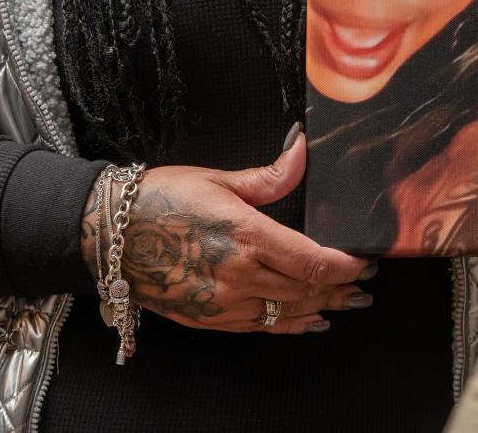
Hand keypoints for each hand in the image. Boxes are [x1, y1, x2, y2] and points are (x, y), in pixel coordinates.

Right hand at [81, 131, 372, 334]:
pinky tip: (309, 320)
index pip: (312, 260)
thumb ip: (269, 175)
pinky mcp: (210, 320)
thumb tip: (302, 150)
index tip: (365, 259)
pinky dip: (291, 324)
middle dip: (342, 287)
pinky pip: (262, 327)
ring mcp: (224, 303)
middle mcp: (239, 275)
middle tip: (366, 282)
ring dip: (323, 307)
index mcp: (246, 235)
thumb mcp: (218, 179)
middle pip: (306, 289)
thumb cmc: (162, 199)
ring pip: (288, 313)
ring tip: (349, 302)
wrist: (110, 237)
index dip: (345, 265)